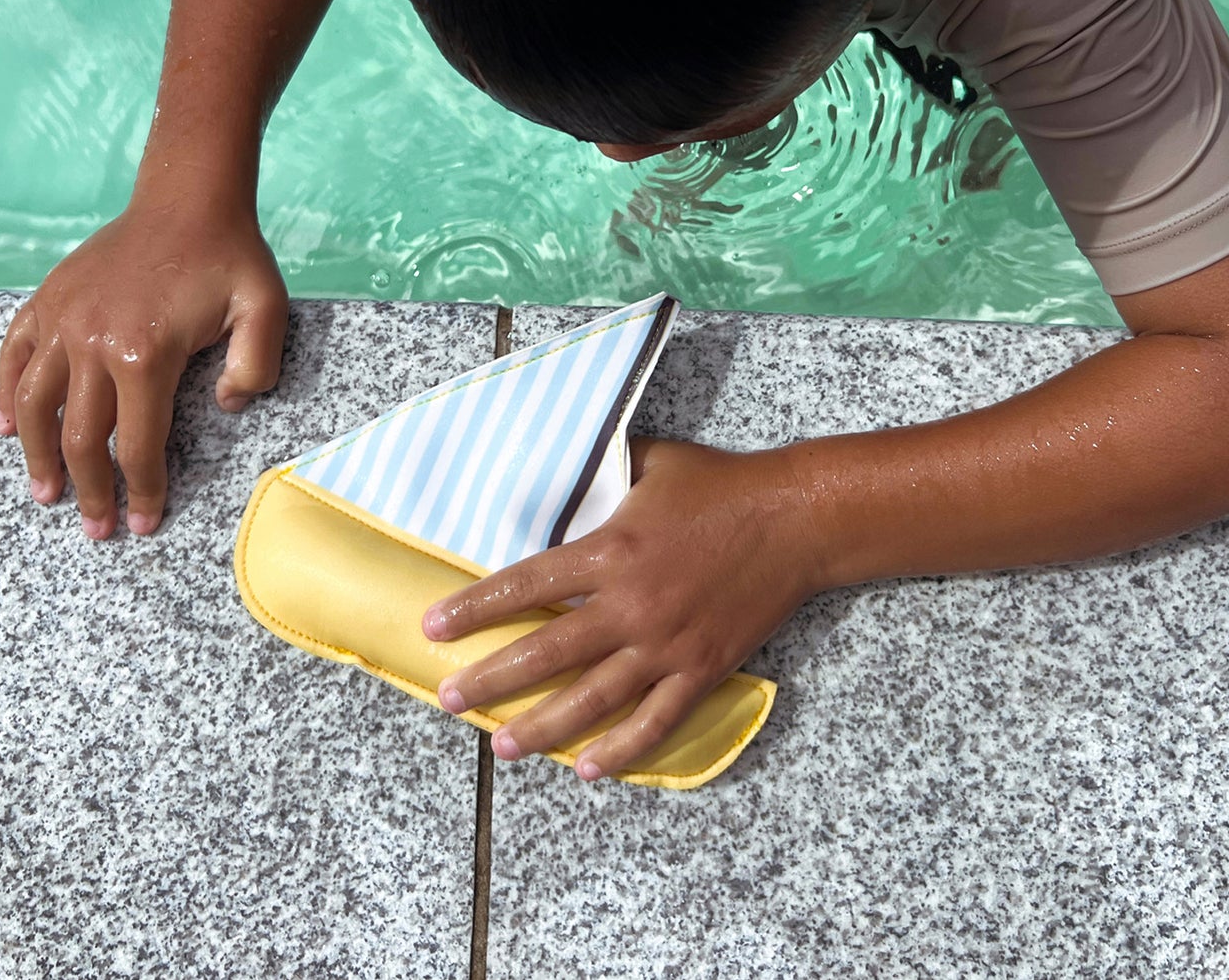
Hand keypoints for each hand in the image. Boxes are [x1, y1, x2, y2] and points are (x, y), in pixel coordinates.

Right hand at [0, 194, 286, 538]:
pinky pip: (14, 356)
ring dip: (39, 456)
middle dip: (90, 491)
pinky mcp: (47, 301)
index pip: (140, 443)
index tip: (144, 522)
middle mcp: (93, 342)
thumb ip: (255, 368)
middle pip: (82, 437)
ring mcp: (64, 320)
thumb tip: (227, 409)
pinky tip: (7, 429)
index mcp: (146, 353)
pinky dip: (7, 396)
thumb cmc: (229, 257)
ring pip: (36, 405)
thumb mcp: (265, 310)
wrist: (188, 199)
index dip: (143, 489)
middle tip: (96, 528)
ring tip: (47, 494)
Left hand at [422, 437, 818, 780]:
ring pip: (591, 699)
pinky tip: (590, 768)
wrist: (793, 520)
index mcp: (610, 550)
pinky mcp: (701, 668)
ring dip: (542, 726)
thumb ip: (600, 471)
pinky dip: (622, 749)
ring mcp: (666, 643)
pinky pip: (655, 721)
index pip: (525, 585)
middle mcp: (630, 604)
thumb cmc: (719, 484)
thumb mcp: (650, 461)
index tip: (435, 627)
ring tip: (503, 745)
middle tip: (450, 697)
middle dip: (491, 679)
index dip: (474, 608)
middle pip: (545, 653)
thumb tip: (561, 466)